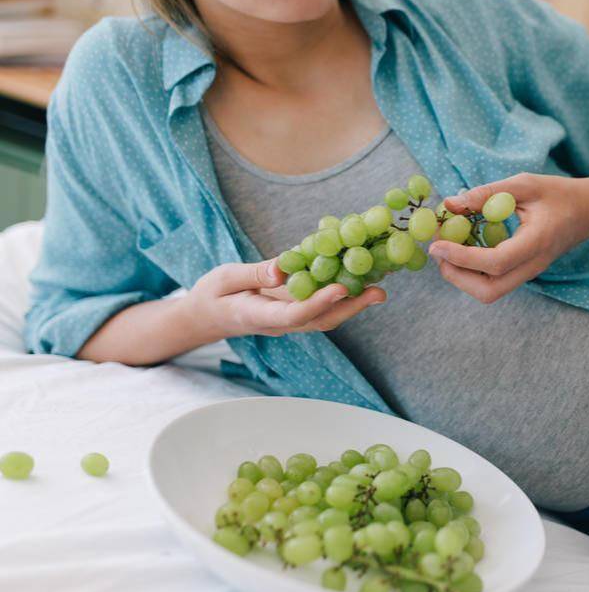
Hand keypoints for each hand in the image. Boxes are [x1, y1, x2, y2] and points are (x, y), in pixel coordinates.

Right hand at [182, 258, 385, 339]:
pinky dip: (342, 295)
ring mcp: (289, 321)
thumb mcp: (224, 278)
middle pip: (321, 321)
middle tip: (378, 292)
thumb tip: (283, 268)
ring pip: (326, 317)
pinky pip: (321, 307)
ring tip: (379, 286)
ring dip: (354, 304)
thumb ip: (253, 273)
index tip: (341, 288)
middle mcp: (281, 323)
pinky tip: (359, 278)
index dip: (320, 302)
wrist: (206, 317)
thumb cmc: (212, 295)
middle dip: (351, 308)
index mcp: (260, 316)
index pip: (295, 315)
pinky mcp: (295, 312)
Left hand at [429, 172, 588, 303]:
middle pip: (489, 291)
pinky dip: (470, 271)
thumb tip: (450, 204)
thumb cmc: (558, 194)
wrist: (587, 213)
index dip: (463, 257)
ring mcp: (528, 273)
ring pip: (489, 292)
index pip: (496, 262)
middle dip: (456, 276)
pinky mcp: (522, 272)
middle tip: (438, 249)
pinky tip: (462, 246)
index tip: (437, 244)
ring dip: (461, 275)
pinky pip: (493, 282)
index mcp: (536, 242)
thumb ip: (487, 193)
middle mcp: (532, 266)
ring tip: (446, 247)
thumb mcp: (524, 184)